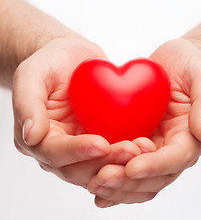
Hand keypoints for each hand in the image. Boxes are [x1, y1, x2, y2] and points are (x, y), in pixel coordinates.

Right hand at [12, 37, 141, 186]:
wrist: (73, 59)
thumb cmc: (50, 62)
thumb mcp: (32, 74)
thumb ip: (28, 103)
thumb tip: (31, 136)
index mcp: (38, 137)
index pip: (54, 153)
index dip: (76, 151)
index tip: (100, 144)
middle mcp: (59, 148)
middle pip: (79, 168)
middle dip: (105, 162)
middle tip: (131, 150)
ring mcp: (81, 145)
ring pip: (99, 166)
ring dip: (120, 161)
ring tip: (142, 149)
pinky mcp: (100, 138)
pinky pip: (113, 152)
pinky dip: (128, 153)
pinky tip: (145, 144)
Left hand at [87, 38, 200, 206]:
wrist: (173, 63)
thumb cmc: (191, 65)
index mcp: (191, 135)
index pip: (176, 158)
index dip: (155, 165)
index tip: (132, 168)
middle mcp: (172, 147)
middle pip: (154, 176)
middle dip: (129, 181)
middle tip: (103, 178)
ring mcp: (153, 145)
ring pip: (137, 176)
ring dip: (117, 184)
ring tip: (94, 183)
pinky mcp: (135, 138)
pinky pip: (123, 161)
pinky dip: (110, 174)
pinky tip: (93, 181)